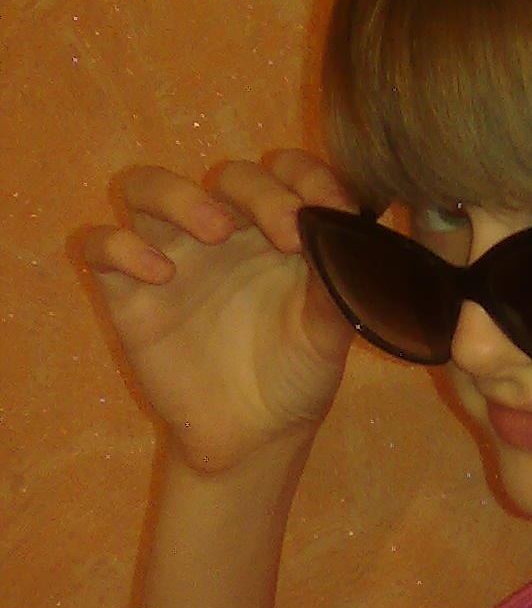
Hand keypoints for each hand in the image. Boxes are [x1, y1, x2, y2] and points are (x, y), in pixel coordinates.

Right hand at [81, 149, 356, 472]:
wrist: (255, 436)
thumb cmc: (296, 374)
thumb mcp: (329, 333)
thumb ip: (339, 284)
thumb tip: (353, 236)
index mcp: (277, 230)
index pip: (287, 172)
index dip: (308, 177)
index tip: (329, 208)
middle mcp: (224, 232)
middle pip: (228, 176)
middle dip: (259, 192)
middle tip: (286, 233)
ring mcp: (173, 255)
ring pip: (147, 187)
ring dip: (177, 196)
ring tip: (215, 230)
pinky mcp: (129, 292)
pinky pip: (102, 246)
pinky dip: (122, 247)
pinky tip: (162, 275)